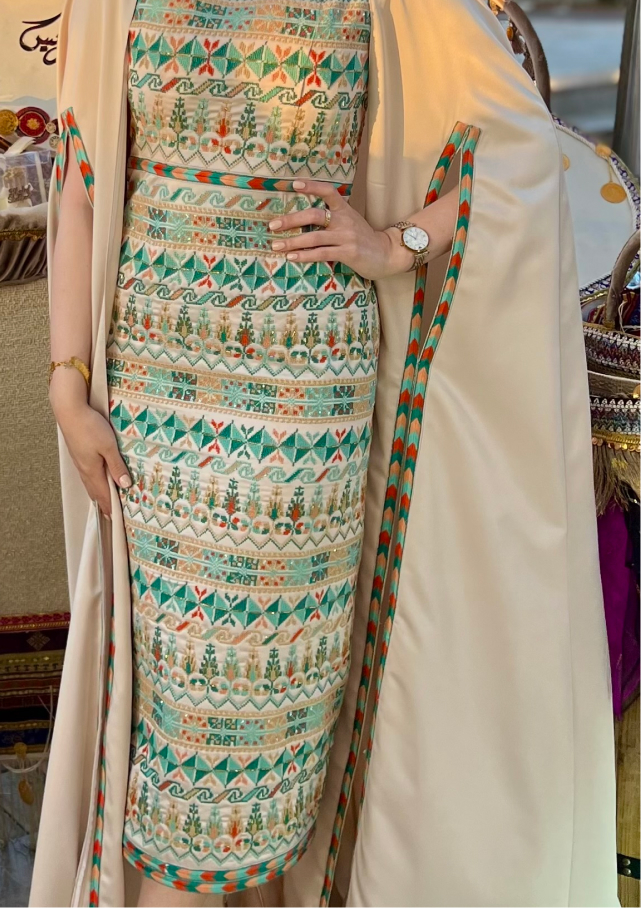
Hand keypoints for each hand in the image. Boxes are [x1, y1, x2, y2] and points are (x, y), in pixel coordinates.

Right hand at [50, 372, 130, 516]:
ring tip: (105, 501)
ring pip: (90, 483)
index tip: (116, 518)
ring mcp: (79, 461)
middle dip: (104, 504)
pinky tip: (96, 479)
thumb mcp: (109, 446)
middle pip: (95, 491)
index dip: (110, 507)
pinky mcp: (78, 453)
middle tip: (111, 514)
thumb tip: (124, 485)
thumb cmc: (90, 426)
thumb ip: (117, 466)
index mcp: (92, 471)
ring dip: (98, 493)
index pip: (103, 494)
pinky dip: (94, 482)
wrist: (69, 410)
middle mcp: (84, 469)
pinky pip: (87, 474)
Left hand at [269, 180, 414, 279]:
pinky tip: (292, 257)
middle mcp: (344, 220)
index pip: (328, 191)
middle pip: (313, 215)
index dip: (312, 186)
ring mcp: (346, 237)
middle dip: (290, 220)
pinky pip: (321, 253)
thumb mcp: (350, 221)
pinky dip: (305, 255)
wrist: (387, 253)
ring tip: (276, 246)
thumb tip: (304, 219)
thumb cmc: (364, 238)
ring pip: (314, 237)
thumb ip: (332, 217)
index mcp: (344, 209)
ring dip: (292, 242)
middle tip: (272, 225)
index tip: (294, 184)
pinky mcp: (348, 253)